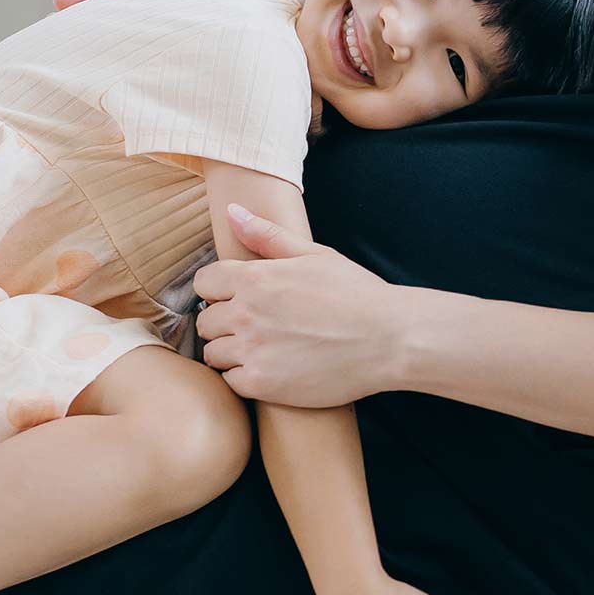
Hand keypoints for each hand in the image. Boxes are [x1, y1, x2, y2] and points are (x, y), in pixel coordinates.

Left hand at [194, 204, 410, 406]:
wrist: (389, 340)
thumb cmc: (356, 294)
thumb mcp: (315, 255)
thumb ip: (268, 235)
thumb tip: (233, 211)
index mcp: (256, 277)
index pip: (204, 282)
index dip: (219, 290)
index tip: (239, 298)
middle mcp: (246, 313)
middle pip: (206, 321)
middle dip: (226, 323)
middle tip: (258, 327)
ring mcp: (252, 350)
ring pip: (214, 353)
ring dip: (233, 352)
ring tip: (265, 350)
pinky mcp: (261, 383)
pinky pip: (231, 382)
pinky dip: (246, 377)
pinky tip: (272, 369)